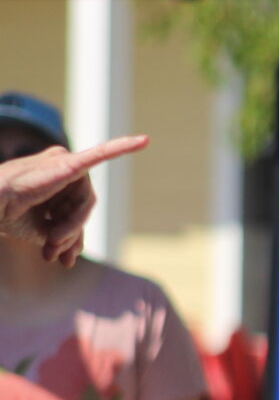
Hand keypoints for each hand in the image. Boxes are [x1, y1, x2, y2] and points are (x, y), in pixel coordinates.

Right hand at [0, 136, 147, 266]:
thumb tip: (75, 256)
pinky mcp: (67, 163)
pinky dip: (123, 147)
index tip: (62, 257)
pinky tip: (143, 142)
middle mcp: (61, 168)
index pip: (77, 209)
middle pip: (84, 206)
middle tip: (54, 250)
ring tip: (52, 239)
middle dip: (71, 232)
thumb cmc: (7, 215)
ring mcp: (63, 162)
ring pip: (86, 202)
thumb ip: (64, 237)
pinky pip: (100, 154)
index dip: (72, 235)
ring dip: (72, 226)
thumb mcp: (42, 231)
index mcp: (55, 181)